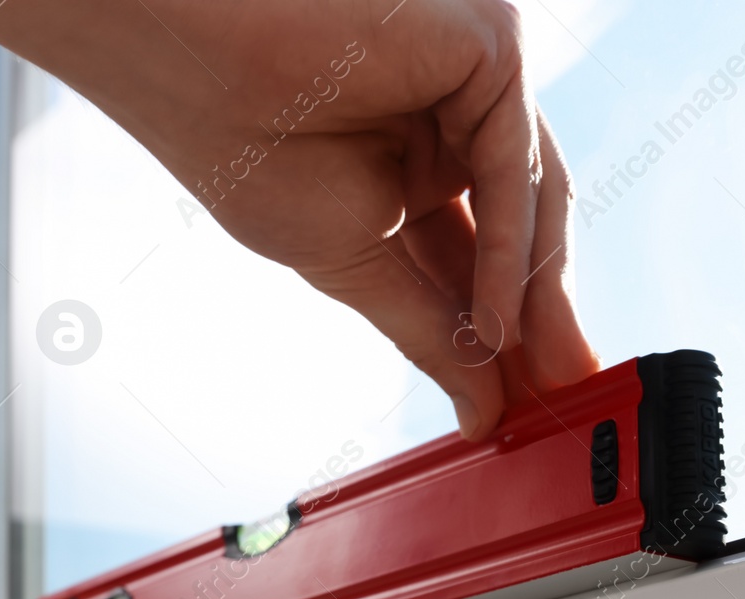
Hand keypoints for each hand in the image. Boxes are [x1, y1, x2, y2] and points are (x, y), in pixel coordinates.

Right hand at [0, 0, 598, 438]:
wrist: (187, 62)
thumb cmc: (243, 147)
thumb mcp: (352, 261)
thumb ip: (426, 329)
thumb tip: (478, 404)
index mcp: (417, 157)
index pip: (480, 253)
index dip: (503, 331)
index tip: (520, 406)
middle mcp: (454, 115)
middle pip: (523, 226)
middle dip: (540, 320)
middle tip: (558, 401)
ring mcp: (476, 79)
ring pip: (533, 197)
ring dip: (535, 297)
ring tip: (540, 379)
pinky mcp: (490, 46)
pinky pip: (516, 164)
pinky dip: (509, 250)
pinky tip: (495, 323)